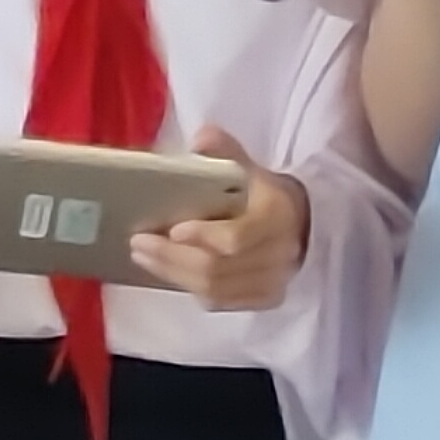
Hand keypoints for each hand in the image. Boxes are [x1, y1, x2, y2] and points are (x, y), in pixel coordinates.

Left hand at [131, 129, 311, 310]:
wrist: (301, 224)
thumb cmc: (264, 194)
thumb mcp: (250, 167)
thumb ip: (226, 151)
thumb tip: (202, 138)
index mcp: (277, 216)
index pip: (236, 238)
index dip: (203, 238)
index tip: (173, 229)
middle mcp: (279, 254)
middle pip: (218, 269)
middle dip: (173, 258)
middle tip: (139, 242)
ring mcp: (273, 282)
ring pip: (215, 290)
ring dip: (173, 274)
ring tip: (142, 255)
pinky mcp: (263, 299)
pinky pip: (220, 302)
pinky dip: (188, 287)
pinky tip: (165, 271)